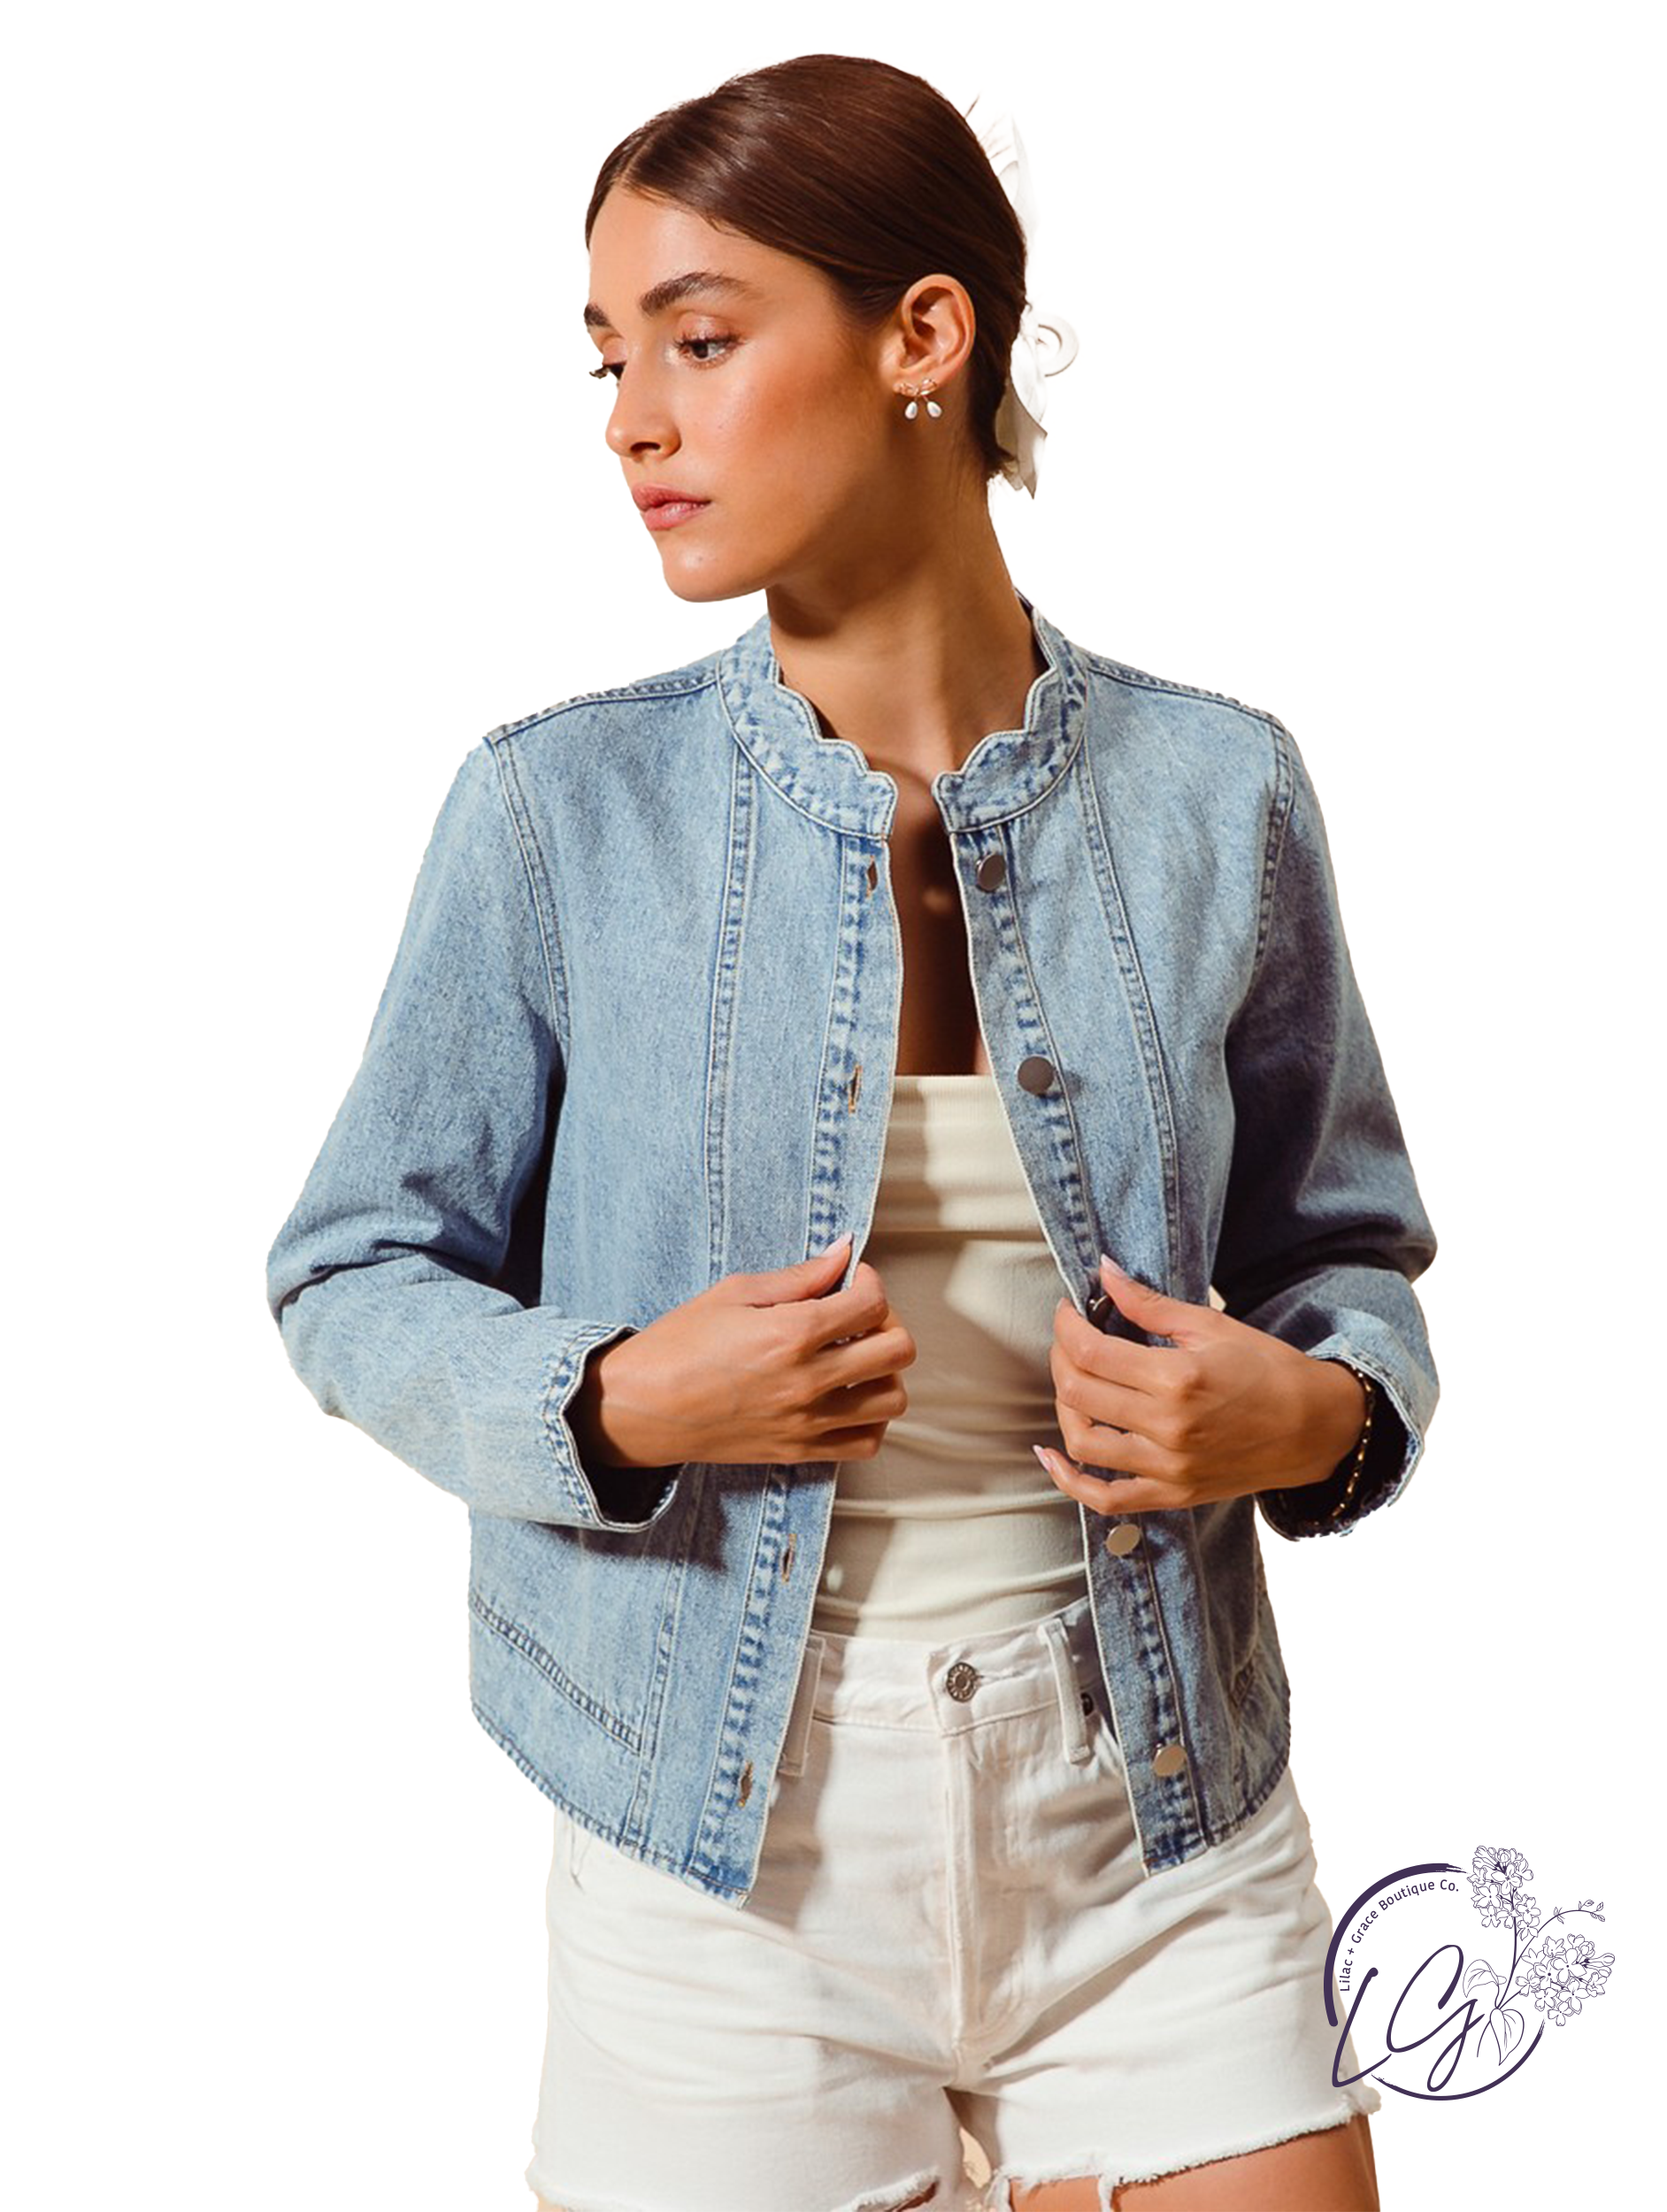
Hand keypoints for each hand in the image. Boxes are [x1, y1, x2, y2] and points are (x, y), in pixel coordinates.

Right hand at [569, 1238, 915, 1469]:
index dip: (870, 1283)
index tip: (851, 1281)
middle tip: (859, 1317)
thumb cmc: (678, 1345)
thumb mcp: (734, 1294)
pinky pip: (867, 1442)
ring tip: (855, 1359)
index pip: (873, 1303)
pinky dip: (871, 1419)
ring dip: (885, 1373)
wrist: (640, 1408)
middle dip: (887, 1323)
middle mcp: (808, 1381)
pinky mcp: (800, 1451)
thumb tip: (844, 1252)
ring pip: (892, 1399)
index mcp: (791, 1334)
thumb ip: (799, 1276)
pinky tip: (847, 1396)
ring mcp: (807, 1421)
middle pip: (899, 1351)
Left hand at [1033, 1254, 1367, 1516]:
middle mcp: (1168, 1427)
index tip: (1067, 1311)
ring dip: (1064, 1408)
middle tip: (1070, 1339)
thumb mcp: (1211, 1325)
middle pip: (1078, 1393)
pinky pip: (1105, 1500)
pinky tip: (1052, 1455)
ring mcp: (1169, 1468)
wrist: (1316, 1427)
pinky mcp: (1173, 1495)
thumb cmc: (1268, 1369)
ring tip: (1073, 1383)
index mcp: (1177, 1378)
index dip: (1066, 1326)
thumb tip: (1104, 1272)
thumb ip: (1149, 1304)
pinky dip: (1070, 1480)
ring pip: (1083, 1443)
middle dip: (1061, 1357)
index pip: (1091, 1351)